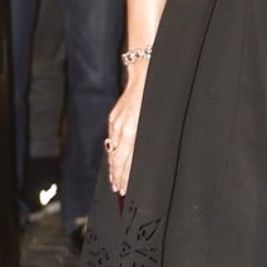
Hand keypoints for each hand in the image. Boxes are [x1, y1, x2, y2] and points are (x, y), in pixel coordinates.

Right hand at [103, 72, 147, 195]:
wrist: (143, 75)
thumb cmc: (154, 99)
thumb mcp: (155, 121)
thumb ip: (146, 140)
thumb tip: (142, 160)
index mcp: (134, 130)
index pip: (127, 161)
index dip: (125, 177)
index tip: (125, 189)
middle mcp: (122, 128)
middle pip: (117, 159)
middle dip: (118, 177)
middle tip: (119, 191)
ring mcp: (116, 124)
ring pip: (112, 152)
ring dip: (113, 169)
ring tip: (114, 183)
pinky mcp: (113, 119)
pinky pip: (111, 141)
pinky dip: (112, 154)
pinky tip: (112, 163)